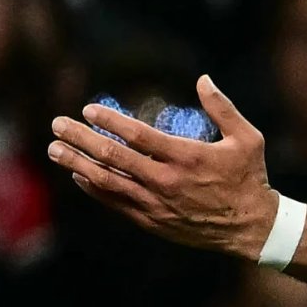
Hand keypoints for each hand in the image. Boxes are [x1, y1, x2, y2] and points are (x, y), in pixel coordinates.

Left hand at [47, 75, 277, 259]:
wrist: (252, 227)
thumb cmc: (249, 178)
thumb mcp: (248, 139)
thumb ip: (223, 108)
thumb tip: (202, 78)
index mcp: (188, 157)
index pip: (138, 136)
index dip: (110, 121)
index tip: (88, 109)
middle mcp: (167, 180)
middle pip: (113, 157)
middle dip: (81, 138)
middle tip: (58, 124)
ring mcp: (157, 203)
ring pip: (107, 181)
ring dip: (78, 163)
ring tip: (55, 149)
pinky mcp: (153, 221)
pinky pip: (115, 203)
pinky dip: (94, 188)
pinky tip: (79, 175)